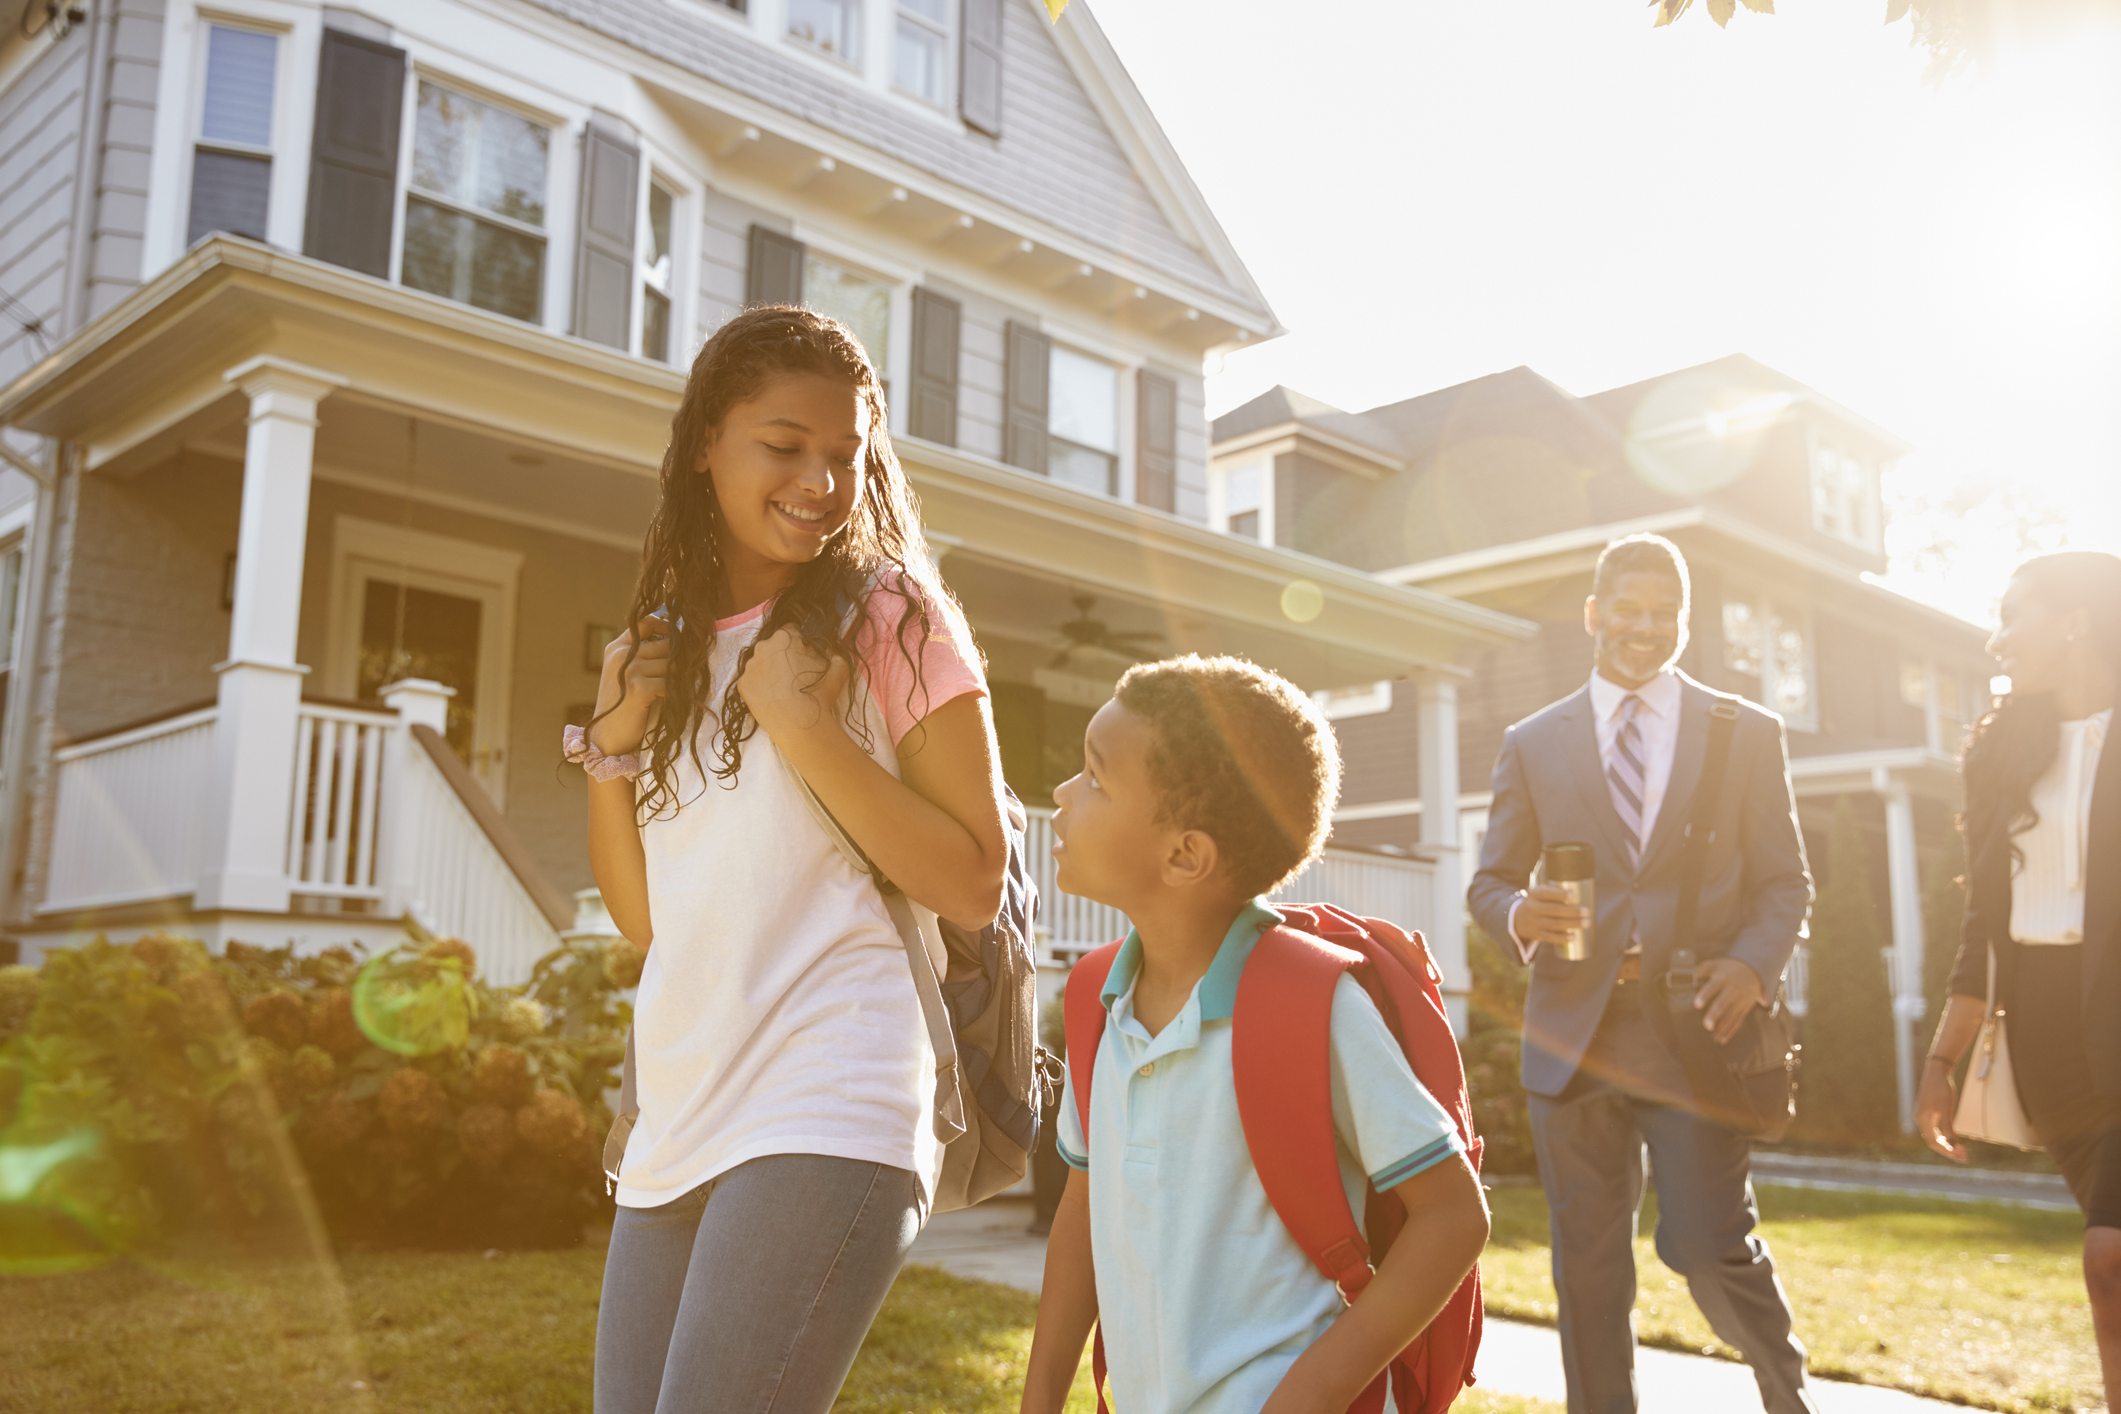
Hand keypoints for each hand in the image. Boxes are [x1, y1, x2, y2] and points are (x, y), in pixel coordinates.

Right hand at [590, 616, 671, 754]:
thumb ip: (640, 655)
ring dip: (679, 678)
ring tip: (677, 689)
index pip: (646, 622)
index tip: (680, 637)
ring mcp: (629, 671)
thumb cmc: (622, 705)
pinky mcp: (639, 689)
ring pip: (672, 664)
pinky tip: (668, 701)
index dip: (667, 626)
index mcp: (616, 648)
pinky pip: (670, 683)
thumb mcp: (623, 674)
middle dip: (679, 659)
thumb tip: (678, 642)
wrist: (607, 736)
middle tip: (686, 672)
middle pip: (666, 644)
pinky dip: (674, 693)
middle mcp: (621, 655)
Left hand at [737, 626, 850, 739]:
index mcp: (785, 637)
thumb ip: (833, 652)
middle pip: (772, 646)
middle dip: (782, 655)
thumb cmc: (820, 693)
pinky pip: (752, 681)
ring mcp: (750, 667)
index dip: (799, 641)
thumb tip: (830, 651)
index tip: (803, 653)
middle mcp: (763, 647)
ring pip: (761, 663)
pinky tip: (772, 697)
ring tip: (782, 688)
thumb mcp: (838, 666)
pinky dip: (760, 686)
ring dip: (769, 670)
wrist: (801, 725)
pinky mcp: (742, 685)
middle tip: (794, 673)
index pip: (791, 630)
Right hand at [1513, 885, 1589, 949]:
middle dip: (1571, 911)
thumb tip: (1578, 891)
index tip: (1573, 895)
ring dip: (1572, 924)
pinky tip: (1573, 937)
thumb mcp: (1541, 894)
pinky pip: (1551, 937)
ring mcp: (1534, 922)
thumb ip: (1556, 892)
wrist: (1519, 919)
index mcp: (1534, 894)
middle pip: (1553, 910)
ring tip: (1586, 922)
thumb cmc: (1539, 903)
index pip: (1546, 893)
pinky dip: (1562, 938)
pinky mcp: (1537, 934)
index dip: (1560, 895)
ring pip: (1554, 924)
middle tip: (1586, 911)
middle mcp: (1532, 908)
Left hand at [1692, 957, 1763, 1043]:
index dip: (1705, 995)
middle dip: (1715, 1015)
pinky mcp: (1744, 1008)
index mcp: (1722, 978)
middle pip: (1722, 1003)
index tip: (1697, 1005)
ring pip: (1731, 1015)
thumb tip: (1683, 976)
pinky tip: (1722, 1039)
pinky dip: (1730, 1031)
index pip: (1712, 987)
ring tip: (1713, 1037)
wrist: (1754, 969)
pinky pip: (1738, 1020)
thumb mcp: (1714, 964)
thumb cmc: (1727, 968)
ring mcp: (1739, 1000)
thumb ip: (1699, 970)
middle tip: (1706, 1026)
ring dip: (1723, 1027)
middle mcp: (1731, 990)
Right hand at [1916, 1061, 1967, 1162]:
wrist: (1937, 1072)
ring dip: (1947, 1145)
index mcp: (1922, 1119)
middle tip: (1965, 1156)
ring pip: (1934, 1137)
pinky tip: (1954, 1139)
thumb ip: (1947, 1125)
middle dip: (1948, 1150)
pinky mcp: (1928, 1113)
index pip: (1933, 1142)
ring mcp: (1923, 1116)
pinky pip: (1935, 1130)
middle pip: (1933, 1142)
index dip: (1946, 1151)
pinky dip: (1945, 1137)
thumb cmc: (1941, 1088)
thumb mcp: (1946, 1107)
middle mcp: (1920, 1120)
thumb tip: (1951, 1141)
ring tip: (1962, 1150)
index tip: (1960, 1155)